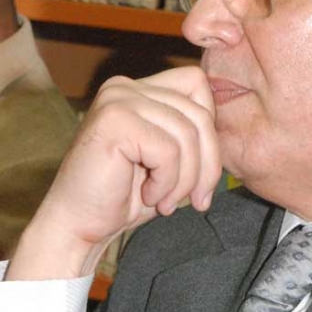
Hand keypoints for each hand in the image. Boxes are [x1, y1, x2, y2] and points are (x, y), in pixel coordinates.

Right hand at [6, 66, 219, 279]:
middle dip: (207, 164)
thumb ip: (193, 132)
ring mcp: (118, 99)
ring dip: (185, 179)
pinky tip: (148, 195)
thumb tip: (232, 121)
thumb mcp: (172, 158)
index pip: (198, 84)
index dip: (209, 128)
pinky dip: (167, 182)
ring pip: (188, 134)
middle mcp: (126, 86)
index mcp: (141, 89)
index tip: (202, 169)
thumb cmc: (126, 195)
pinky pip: (169, 150)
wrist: (79, 227)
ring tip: (164, 201)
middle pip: (200, 113)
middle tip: (196, 199)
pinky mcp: (114, 120)